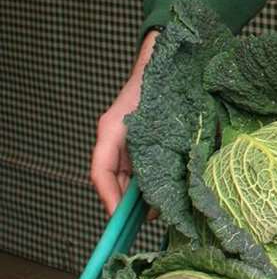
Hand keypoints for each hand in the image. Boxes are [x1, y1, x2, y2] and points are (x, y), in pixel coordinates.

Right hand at [91, 30, 158, 214]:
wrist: (166, 59)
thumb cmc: (162, 81)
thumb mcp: (167, 116)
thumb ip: (167, 147)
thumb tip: (172, 179)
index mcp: (113, 130)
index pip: (101, 171)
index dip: (110, 198)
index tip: (122, 218)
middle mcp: (115, 137)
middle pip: (113, 181)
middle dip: (130, 204)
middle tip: (153, 220)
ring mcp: (125, 140)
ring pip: (128, 178)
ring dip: (144, 195)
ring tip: (166, 208)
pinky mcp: (139, 141)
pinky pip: (140, 169)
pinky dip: (152, 182)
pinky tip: (171, 191)